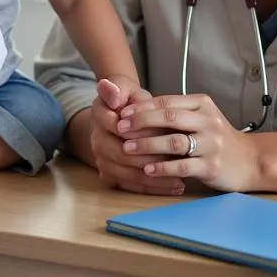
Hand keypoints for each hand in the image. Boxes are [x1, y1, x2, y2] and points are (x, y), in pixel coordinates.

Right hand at [90, 79, 184, 195]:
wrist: (123, 116)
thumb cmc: (130, 101)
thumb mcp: (126, 88)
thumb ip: (117, 88)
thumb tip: (114, 95)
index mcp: (98, 114)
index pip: (118, 127)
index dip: (142, 132)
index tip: (166, 134)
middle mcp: (96, 139)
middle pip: (121, 154)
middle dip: (150, 159)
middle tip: (177, 163)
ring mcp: (101, 158)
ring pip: (127, 174)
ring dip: (154, 180)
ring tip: (180, 181)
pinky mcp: (110, 173)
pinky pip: (130, 185)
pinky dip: (151, 188)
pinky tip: (173, 186)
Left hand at [116, 93, 261, 192]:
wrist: (251, 161)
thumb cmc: (217, 138)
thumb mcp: (200, 117)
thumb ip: (175, 113)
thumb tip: (136, 111)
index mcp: (202, 104)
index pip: (167, 102)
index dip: (142, 107)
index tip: (122, 113)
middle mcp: (208, 121)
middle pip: (168, 118)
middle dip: (141, 122)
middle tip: (120, 128)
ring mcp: (211, 144)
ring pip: (174, 142)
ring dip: (147, 145)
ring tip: (127, 148)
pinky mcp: (212, 166)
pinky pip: (183, 166)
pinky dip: (163, 167)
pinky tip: (148, 169)